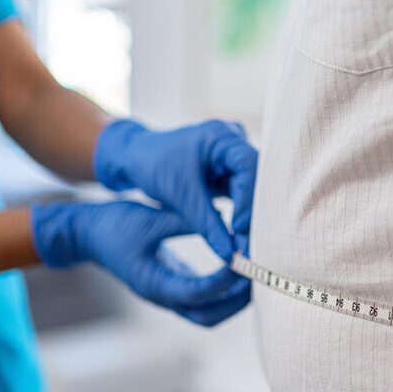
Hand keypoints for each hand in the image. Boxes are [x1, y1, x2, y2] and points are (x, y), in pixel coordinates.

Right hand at [30, 201, 249, 326]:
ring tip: (254, 270)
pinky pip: (203, 298)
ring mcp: (166, 294)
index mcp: (154, 284)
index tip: (244, 257)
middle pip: (210, 315)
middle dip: (237, 299)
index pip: (199, 292)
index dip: (226, 278)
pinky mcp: (170, 285)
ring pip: (209, 312)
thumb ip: (186, 221)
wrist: (87, 234)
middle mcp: (162, 296)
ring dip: (233, 298)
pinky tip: (238, 265)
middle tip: (259, 273)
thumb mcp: (150, 218)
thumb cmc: (114, 224)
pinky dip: (223, 289)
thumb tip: (223, 219)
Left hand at [92, 119, 257, 260]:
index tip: (239, 227)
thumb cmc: (153, 165)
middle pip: (256, 179)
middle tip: (251, 246)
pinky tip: (242, 239)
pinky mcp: (229, 174)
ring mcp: (232, 159)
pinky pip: (242, 196)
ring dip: (249, 218)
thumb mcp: (180, 195)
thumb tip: (230, 256)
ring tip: (248, 248)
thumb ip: (207, 225)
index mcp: (221, 136)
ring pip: (252, 191)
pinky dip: (241, 216)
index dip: (249, 197)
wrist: (136, 159)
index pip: (249, 165)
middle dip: (253, 213)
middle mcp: (233, 144)